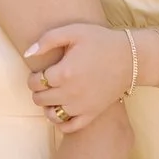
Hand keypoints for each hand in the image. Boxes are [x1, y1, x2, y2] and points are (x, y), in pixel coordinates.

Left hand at [24, 17, 134, 131]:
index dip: (33, 78)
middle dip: (38, 91)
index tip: (40, 72)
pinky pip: (69, 126)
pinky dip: (61, 122)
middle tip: (46, 82)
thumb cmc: (101, 41)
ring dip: (47, 106)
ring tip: (53, 95)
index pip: (35, 82)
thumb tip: (27, 55)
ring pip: (51, 115)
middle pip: (40, 99)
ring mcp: (82, 106)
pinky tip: (62, 110)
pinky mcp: (92, 113)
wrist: (130, 58)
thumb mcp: (74, 31)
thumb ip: (47, 40)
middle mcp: (71, 93)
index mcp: (64, 72)